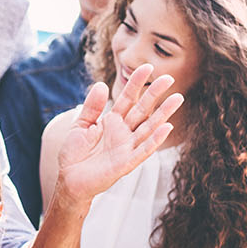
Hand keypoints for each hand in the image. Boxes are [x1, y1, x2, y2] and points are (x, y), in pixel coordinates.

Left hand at [54, 66, 182, 206]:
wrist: (69, 180)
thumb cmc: (74, 154)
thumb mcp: (80, 125)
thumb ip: (92, 107)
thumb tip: (100, 84)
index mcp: (113, 121)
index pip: (128, 98)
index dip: (136, 83)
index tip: (147, 68)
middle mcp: (123, 132)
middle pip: (142, 110)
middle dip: (154, 94)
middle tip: (168, 78)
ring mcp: (127, 147)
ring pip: (148, 127)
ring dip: (163, 114)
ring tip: (177, 98)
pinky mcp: (126, 163)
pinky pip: (143, 150)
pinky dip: (155, 140)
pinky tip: (167, 127)